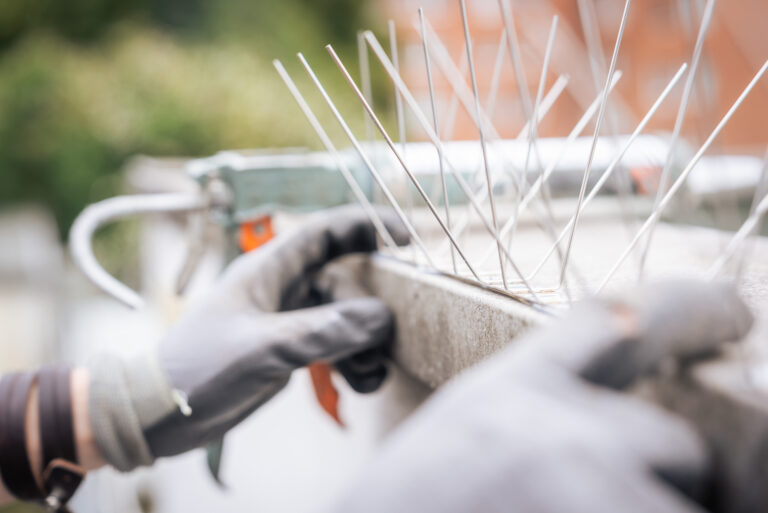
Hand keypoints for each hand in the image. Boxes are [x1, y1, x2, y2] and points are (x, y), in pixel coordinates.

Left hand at [87, 206, 407, 470]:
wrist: (161, 413)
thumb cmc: (199, 369)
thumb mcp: (263, 348)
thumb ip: (322, 332)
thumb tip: (382, 317)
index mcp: (269, 269)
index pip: (325, 232)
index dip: (366, 225)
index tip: (406, 238)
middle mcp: (283, 289)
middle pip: (345, 280)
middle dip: (372, 306)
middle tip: (392, 332)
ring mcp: (288, 320)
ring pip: (345, 318)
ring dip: (365, 343)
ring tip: (368, 372)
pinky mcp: (290, 350)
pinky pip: (335, 346)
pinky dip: (353, 362)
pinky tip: (360, 383)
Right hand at [330, 280, 752, 512]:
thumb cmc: (408, 505)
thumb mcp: (463, 433)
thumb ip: (532, 411)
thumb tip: (606, 424)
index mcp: (514, 387)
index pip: (612, 317)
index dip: (687, 306)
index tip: (736, 312)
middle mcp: (561, 425)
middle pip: (671, 437)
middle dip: (658, 476)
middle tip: (604, 498)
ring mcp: (591, 485)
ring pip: (678, 505)